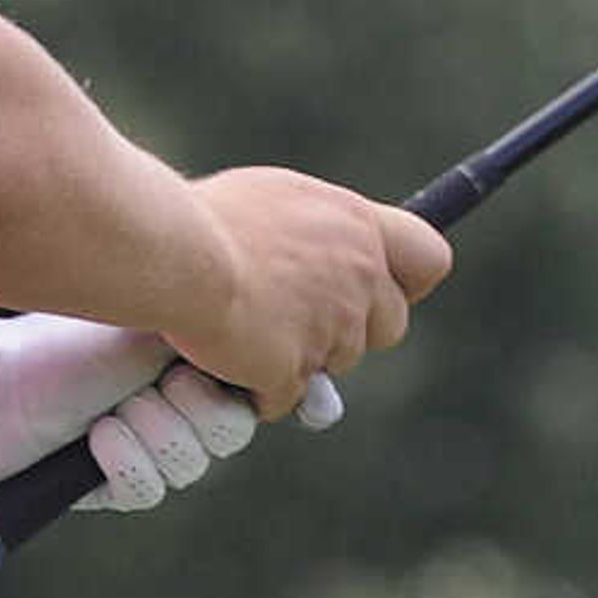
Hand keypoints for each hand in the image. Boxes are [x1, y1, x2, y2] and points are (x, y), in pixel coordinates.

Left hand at [0, 308, 343, 509]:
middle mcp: (170, 404)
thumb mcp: (154, 310)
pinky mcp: (110, 485)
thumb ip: (213, 317)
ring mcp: (142, 446)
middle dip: (198, 406)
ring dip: (157, 431)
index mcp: (186, 357)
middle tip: (167, 380)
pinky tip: (98, 436)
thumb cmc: (67, 326)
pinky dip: (126, 460)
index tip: (279, 387)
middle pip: (229, 429)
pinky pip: (149, 488)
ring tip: (119, 406)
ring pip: (192, 463)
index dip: (262, 389)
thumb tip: (291, 334)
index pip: (249, 388)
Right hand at [172, 167, 451, 415]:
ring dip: (297, 357)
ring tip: (244, 328)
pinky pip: (281, 397)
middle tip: (299, 319)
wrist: (170, 251)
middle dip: (352, 331)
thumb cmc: (205, 217)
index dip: (406, 281)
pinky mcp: (295, 369)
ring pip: (332, 364)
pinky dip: (254, 387)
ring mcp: (332, 325)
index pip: (427, 257)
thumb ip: (314, 230)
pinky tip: (221, 359)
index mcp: (356, 224)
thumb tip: (318, 250)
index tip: (377, 286)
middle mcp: (358, 275)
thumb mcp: (275, 200)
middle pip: (389, 326)